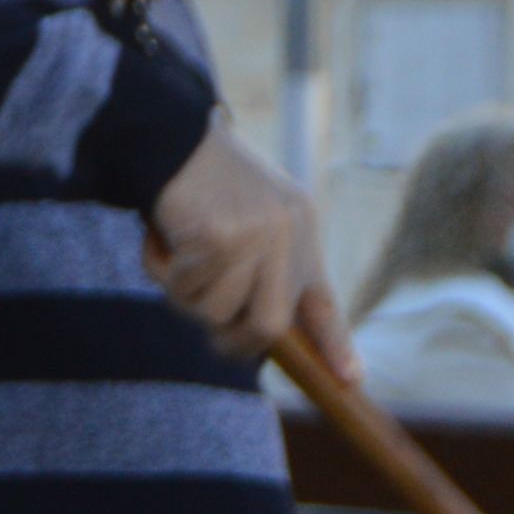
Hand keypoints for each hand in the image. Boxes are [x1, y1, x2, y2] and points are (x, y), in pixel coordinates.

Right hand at [145, 119, 335, 368]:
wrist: (167, 134)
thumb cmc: (196, 184)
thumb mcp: (243, 221)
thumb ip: (257, 266)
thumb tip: (257, 331)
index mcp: (298, 226)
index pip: (321, 298)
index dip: (335, 342)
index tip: (352, 379)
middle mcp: (287, 231)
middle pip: (269, 324)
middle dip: (232, 338)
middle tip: (204, 323)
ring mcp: (257, 234)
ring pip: (218, 312)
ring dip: (185, 295)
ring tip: (174, 256)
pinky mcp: (221, 236)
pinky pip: (186, 288)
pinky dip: (163, 272)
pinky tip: (161, 237)